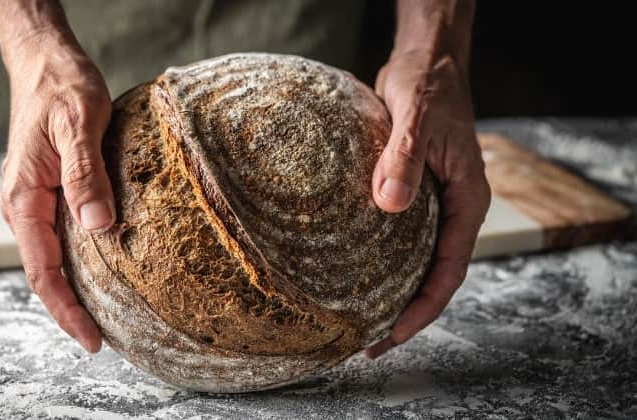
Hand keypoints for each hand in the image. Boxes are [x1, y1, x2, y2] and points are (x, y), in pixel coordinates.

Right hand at [0, 32, 113, 352]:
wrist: (46, 62)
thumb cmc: (61, 88)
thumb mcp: (78, 125)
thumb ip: (85, 176)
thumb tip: (100, 228)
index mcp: (24, 198)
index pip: (42, 271)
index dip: (66, 310)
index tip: (92, 339)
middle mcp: (24, 206)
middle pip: (45, 273)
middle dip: (71, 309)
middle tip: (107, 338)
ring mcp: (35, 200)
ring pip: (53, 257)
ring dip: (76, 288)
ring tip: (108, 315)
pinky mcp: (50, 190)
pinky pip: (61, 235)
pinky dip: (80, 260)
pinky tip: (104, 268)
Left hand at [365, 49, 489, 357]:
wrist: (427, 64)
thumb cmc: (430, 87)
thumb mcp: (417, 118)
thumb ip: (404, 159)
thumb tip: (389, 206)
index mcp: (467, 201)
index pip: (449, 270)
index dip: (422, 308)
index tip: (391, 334)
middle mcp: (453, 210)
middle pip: (434, 276)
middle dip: (405, 313)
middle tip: (368, 343)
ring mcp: (433, 204)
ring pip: (417, 261)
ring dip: (393, 292)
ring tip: (359, 320)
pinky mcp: (412, 194)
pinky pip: (401, 239)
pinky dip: (383, 262)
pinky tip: (355, 274)